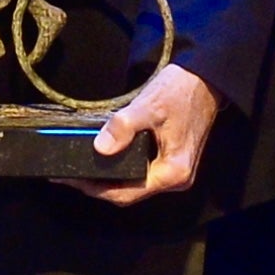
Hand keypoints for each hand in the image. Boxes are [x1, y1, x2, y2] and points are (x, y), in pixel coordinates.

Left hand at [69, 59, 219, 203]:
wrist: (205, 80)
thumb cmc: (181, 91)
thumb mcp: (148, 106)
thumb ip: (123, 127)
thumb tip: (100, 148)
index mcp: (172, 172)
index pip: (126, 194)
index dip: (95, 189)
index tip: (70, 179)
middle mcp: (176, 179)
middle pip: (129, 193)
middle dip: (98, 186)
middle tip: (70, 173)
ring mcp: (174, 172)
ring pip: (134, 184)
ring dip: (109, 179)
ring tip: (82, 167)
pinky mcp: (171, 162)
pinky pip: (141, 174)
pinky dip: (121, 169)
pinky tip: (105, 158)